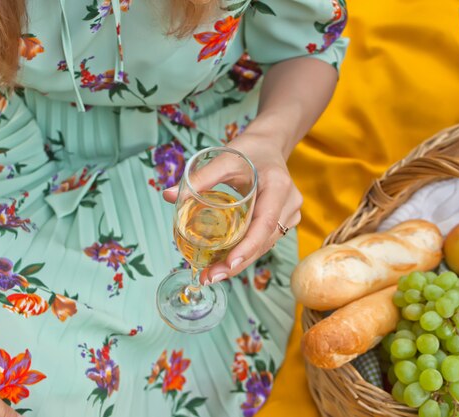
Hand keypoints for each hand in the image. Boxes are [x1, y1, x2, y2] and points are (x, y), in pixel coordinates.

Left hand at [163, 131, 302, 283]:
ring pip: (265, 245)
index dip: (248, 247)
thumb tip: (168, 195)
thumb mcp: (225, 158)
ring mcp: (290, 214)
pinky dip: (245, 252)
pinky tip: (224, 263)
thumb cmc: (249, 151)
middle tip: (209, 277)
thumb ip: (200, 177)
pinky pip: (264, 240)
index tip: (228, 263)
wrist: (268, 145)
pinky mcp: (285, 220)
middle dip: (237, 262)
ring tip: (211, 274)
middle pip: (264, 241)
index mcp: (278, 187)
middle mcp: (289, 203)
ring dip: (240, 262)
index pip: (265, 223)